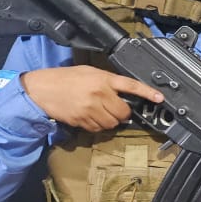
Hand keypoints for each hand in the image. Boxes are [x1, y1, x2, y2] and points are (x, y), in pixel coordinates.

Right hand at [21, 65, 162, 131]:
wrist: (41, 89)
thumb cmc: (66, 78)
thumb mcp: (90, 72)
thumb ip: (108, 81)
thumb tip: (124, 93)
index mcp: (103, 79)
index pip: (130, 85)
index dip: (147, 92)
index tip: (159, 98)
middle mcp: (99, 94)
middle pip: (123, 112)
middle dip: (122, 113)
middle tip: (115, 108)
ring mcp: (90, 109)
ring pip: (112, 123)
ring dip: (111, 121)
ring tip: (100, 112)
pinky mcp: (81, 120)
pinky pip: (98, 129)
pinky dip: (98, 126)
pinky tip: (90, 117)